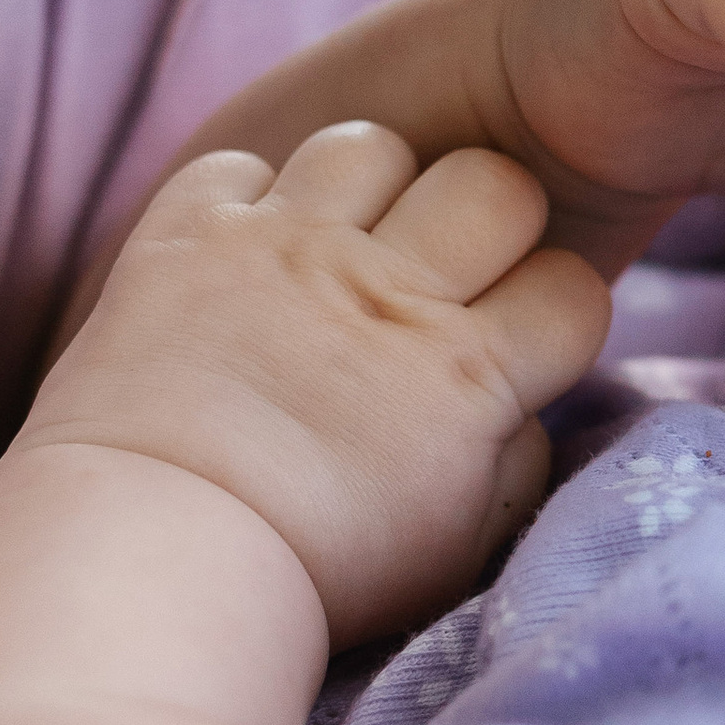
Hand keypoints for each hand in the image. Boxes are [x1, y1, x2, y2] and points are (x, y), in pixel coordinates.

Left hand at [18, 127, 611, 646]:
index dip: (556, 312)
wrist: (150, 565)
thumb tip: (518, 409)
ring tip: (342, 247)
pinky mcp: (187, 239)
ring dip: (369, 191)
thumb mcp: (457, 549)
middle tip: (443, 276)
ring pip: (368, 147)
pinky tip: (244, 254)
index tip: (518, 346)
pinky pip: (236, 165)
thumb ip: (512, 464)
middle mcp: (384, 290)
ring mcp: (281, 250)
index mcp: (464, 372)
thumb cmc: (312, 577)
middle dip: (488, 221)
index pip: (574, 287)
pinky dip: (243, 200)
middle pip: (493, 184)